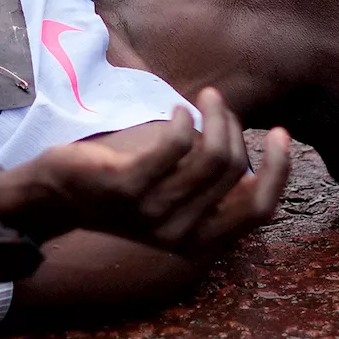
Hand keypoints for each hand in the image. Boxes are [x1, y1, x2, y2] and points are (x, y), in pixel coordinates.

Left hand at [0, 88, 290, 252]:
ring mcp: (152, 212)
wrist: (57, 196)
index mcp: (199, 238)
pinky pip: (177, 144)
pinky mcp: (127, 186)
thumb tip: (251, 165)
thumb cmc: (122, 187)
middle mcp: (180, 233)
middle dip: (234, 126)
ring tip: (205, 99)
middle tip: (218, 104)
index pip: (259, 209)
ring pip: (210, 155)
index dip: (279, 171)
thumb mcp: (172, 197)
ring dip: (215, 116)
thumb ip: (209, 189)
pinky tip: (178, 113)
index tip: (281, 135)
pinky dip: (185, 120)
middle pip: (235, 169)